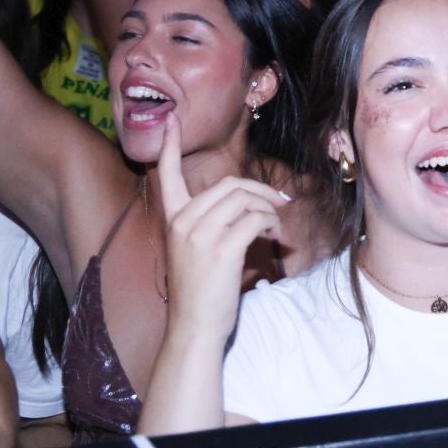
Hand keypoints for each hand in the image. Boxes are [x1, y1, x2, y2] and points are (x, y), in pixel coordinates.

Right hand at [156, 111, 286, 339]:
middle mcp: (183, 221)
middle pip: (229, 184)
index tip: (172, 121)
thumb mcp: (194, 250)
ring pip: (245, 199)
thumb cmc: (199, 290)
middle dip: (261, 190)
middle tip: (280, 201)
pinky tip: (274, 236)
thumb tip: (249, 208)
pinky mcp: (221, 249)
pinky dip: (271, 223)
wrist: (194, 326)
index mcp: (173, 219)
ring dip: (269, 209)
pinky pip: (255, 219)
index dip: (170, 147)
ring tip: (275, 226)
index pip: (167, 175)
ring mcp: (200, 234)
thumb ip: (210, 224)